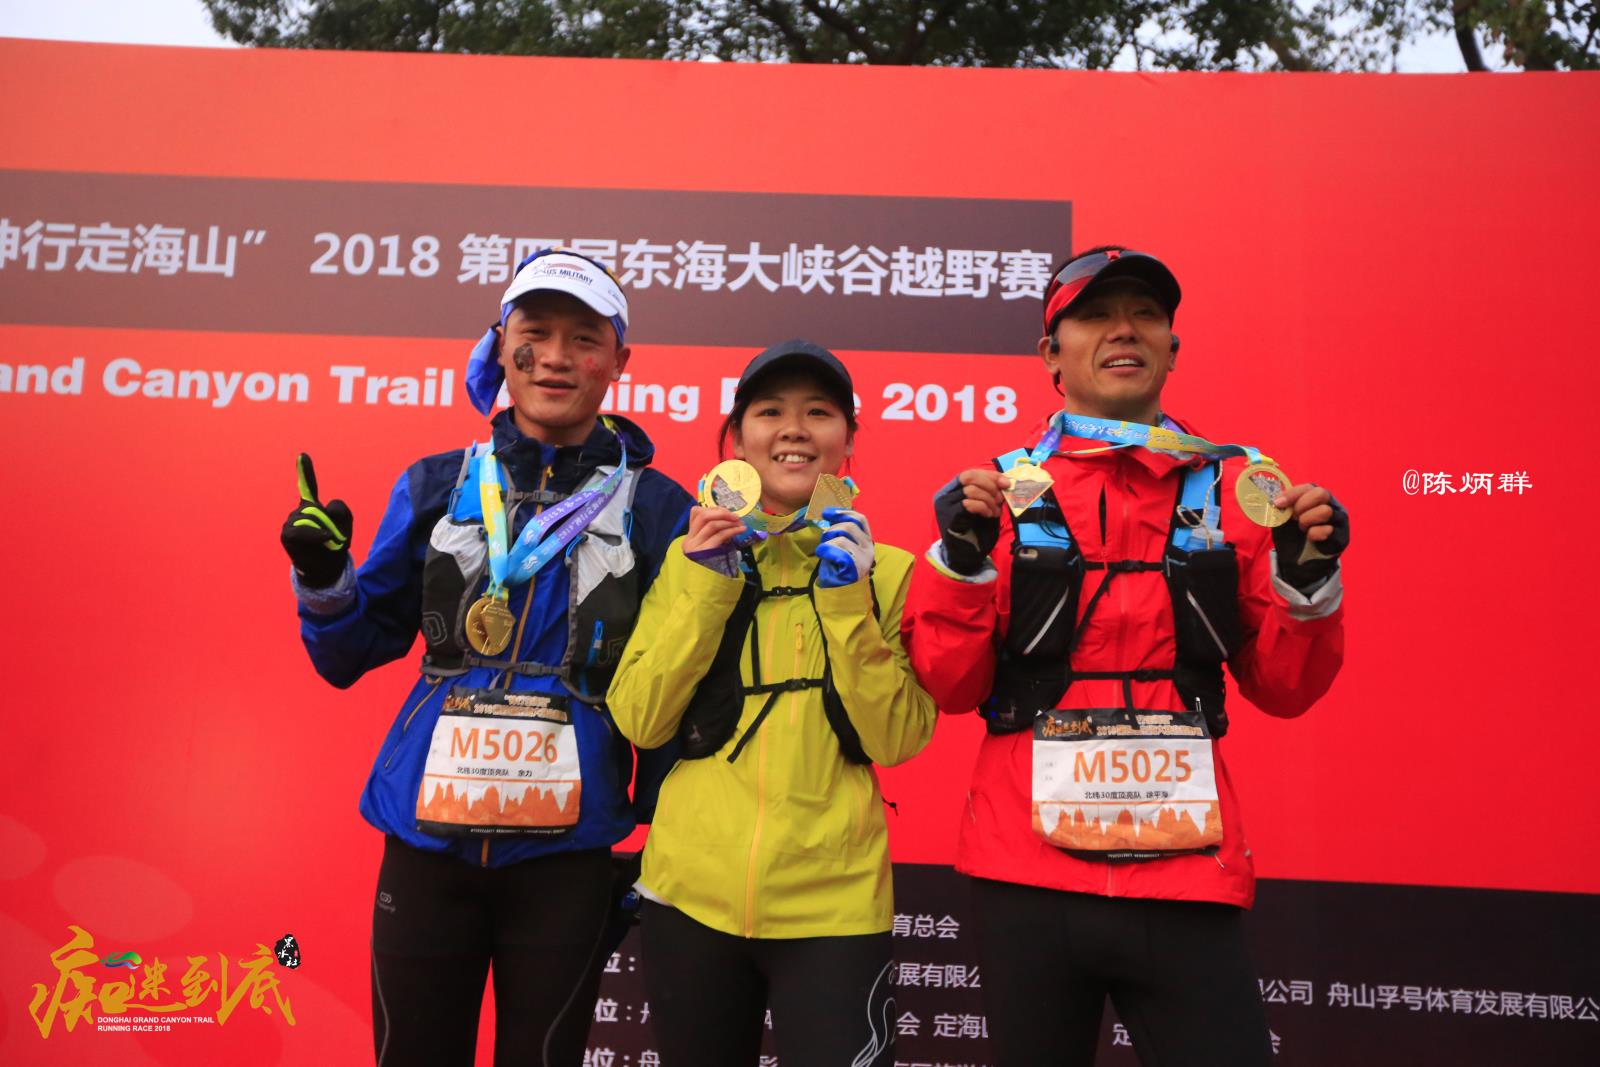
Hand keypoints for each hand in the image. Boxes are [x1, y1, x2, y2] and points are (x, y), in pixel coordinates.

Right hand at [280, 453, 352, 587]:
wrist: (326, 568)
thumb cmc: (335, 544)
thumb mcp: (347, 525)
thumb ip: (341, 511)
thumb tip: (323, 510)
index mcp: (313, 506)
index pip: (308, 486)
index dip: (305, 471)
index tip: (303, 455)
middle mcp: (299, 511)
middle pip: (317, 508)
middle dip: (331, 523)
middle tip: (333, 538)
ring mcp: (291, 522)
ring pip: (312, 518)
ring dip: (325, 532)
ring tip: (325, 543)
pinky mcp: (287, 534)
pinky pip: (303, 530)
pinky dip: (316, 535)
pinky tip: (325, 538)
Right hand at [682, 505, 763, 575]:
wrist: (705, 589)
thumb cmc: (711, 569)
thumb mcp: (708, 549)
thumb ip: (711, 535)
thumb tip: (727, 517)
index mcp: (689, 537)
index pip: (695, 512)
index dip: (713, 509)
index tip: (726, 513)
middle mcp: (689, 540)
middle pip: (703, 515)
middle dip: (722, 512)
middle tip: (736, 516)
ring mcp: (696, 546)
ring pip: (712, 524)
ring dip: (729, 522)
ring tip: (741, 524)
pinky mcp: (706, 552)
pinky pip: (720, 535)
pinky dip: (732, 530)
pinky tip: (741, 531)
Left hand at [815, 508, 873, 587]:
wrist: (841, 592)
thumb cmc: (839, 569)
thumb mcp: (843, 547)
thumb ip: (842, 532)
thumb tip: (830, 514)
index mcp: (867, 541)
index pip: (860, 519)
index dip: (844, 512)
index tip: (828, 513)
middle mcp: (869, 549)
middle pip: (849, 526)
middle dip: (832, 530)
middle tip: (825, 539)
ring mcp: (863, 558)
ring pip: (841, 538)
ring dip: (827, 542)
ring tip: (825, 552)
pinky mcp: (855, 567)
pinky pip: (835, 550)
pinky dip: (825, 550)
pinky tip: (823, 555)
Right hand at [934, 469, 1005, 574]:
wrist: (967, 556)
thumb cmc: (976, 530)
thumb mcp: (985, 506)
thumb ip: (990, 492)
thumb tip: (1005, 480)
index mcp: (953, 490)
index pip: (970, 473)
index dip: (990, 476)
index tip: (1006, 483)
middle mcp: (945, 495)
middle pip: (968, 477)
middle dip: (990, 485)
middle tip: (999, 499)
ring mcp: (945, 506)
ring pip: (970, 490)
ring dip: (988, 500)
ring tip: (994, 512)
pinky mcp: (949, 518)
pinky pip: (968, 504)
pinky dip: (982, 507)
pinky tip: (988, 515)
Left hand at [1271, 483, 1349, 590]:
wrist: (1298, 561)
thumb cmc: (1292, 535)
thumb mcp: (1282, 520)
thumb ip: (1282, 509)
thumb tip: (1276, 501)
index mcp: (1315, 497)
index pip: (1308, 487)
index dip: (1292, 494)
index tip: (1278, 504)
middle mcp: (1331, 504)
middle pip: (1321, 493)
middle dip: (1302, 505)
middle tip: (1294, 518)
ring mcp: (1339, 519)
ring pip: (1326, 510)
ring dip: (1307, 521)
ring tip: (1302, 529)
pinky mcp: (1342, 535)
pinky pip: (1328, 530)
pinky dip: (1314, 534)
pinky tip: (1310, 538)